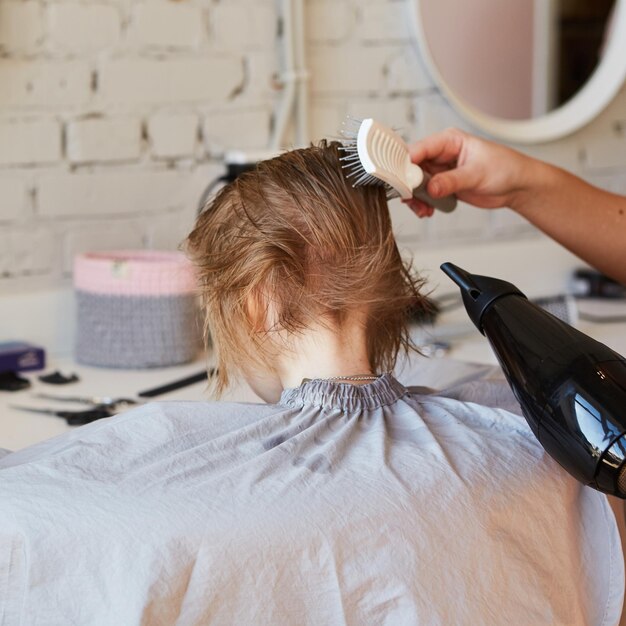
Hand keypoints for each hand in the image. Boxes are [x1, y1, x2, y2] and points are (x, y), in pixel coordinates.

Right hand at [405, 128, 531, 216]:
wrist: (516, 186)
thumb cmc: (505, 169)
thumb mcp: (476, 174)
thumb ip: (451, 181)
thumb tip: (431, 188)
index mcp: (449, 141)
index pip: (419, 149)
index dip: (407, 164)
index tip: (404, 181)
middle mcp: (441, 154)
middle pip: (412, 167)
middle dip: (409, 185)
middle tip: (411, 200)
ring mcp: (440, 171)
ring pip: (416, 183)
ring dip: (415, 198)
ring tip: (423, 210)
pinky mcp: (443, 185)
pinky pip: (424, 194)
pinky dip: (422, 204)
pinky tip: (428, 211)